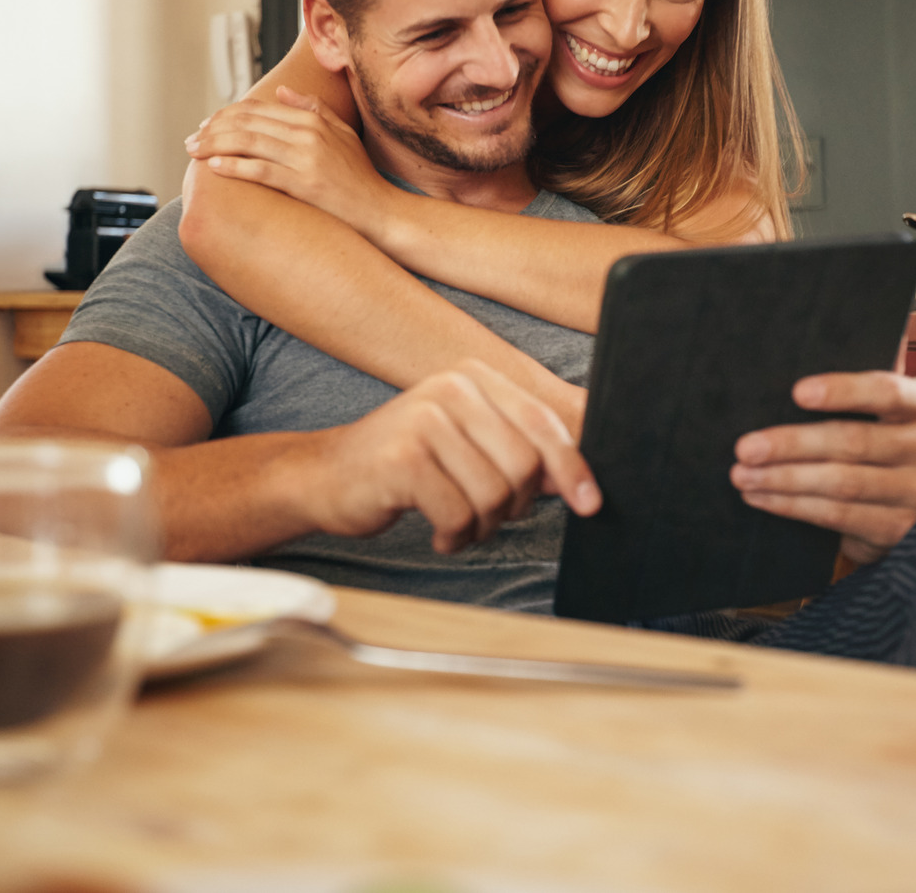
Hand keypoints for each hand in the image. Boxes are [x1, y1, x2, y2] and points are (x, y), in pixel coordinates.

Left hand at [184, 88, 393, 239]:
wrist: (381, 211)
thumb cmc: (361, 178)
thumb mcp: (342, 134)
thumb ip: (313, 108)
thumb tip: (280, 91)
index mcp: (314, 121)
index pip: (259, 109)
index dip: (227, 114)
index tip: (207, 124)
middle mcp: (308, 135)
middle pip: (248, 123)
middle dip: (213, 129)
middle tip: (191, 139)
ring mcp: (306, 159)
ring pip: (249, 143)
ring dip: (215, 145)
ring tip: (194, 152)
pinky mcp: (305, 184)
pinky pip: (261, 171)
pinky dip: (234, 167)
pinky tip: (215, 167)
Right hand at [309, 360, 600, 554]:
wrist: (325, 476)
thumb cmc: (403, 465)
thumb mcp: (466, 445)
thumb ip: (517, 451)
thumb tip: (577, 477)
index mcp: (474, 378)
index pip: (543, 423)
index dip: (573, 468)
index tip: (590, 503)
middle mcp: (451, 388)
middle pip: (525, 463)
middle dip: (514, 506)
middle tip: (485, 516)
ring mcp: (425, 420)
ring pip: (495, 494)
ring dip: (481, 525)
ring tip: (457, 522)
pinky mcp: (403, 458)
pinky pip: (459, 514)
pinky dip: (455, 536)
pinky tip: (439, 532)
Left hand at [728, 372, 915, 565]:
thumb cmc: (912, 441)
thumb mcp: (908, 407)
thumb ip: (878, 376)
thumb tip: (851, 328)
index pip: (887, 392)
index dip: (842, 390)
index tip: (797, 391)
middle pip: (853, 443)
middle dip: (792, 444)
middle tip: (746, 446)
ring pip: (841, 485)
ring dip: (783, 480)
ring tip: (743, 474)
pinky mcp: (901, 531)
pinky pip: (838, 517)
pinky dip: (794, 508)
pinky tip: (764, 498)